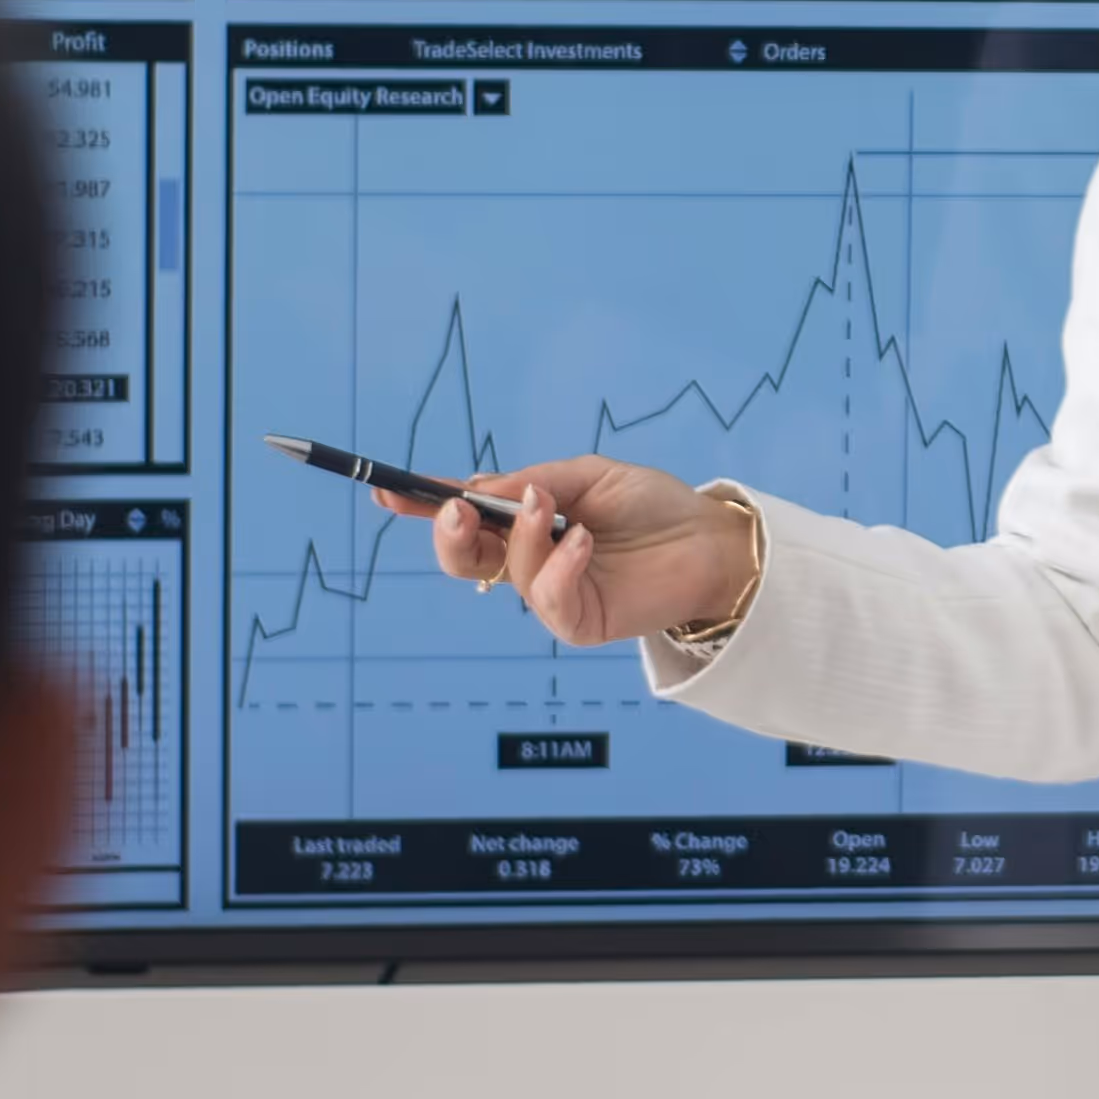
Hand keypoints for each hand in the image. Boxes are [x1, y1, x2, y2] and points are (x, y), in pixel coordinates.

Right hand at [372, 456, 754, 651]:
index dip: (424, 505)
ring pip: (506, 573)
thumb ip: (536, 482)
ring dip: (521, 535)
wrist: (711, 540)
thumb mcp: (589, 476)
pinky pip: (550, 600)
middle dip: (449, 533)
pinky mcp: (580, 622)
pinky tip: (585, 541)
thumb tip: (481, 489)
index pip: (465, 518)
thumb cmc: (654, 506)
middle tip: (458, 508)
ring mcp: (553, 595)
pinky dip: (559, 565)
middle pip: (463, 560)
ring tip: (548, 504)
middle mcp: (530, 561)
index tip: (386, 492)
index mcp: (525, 523)